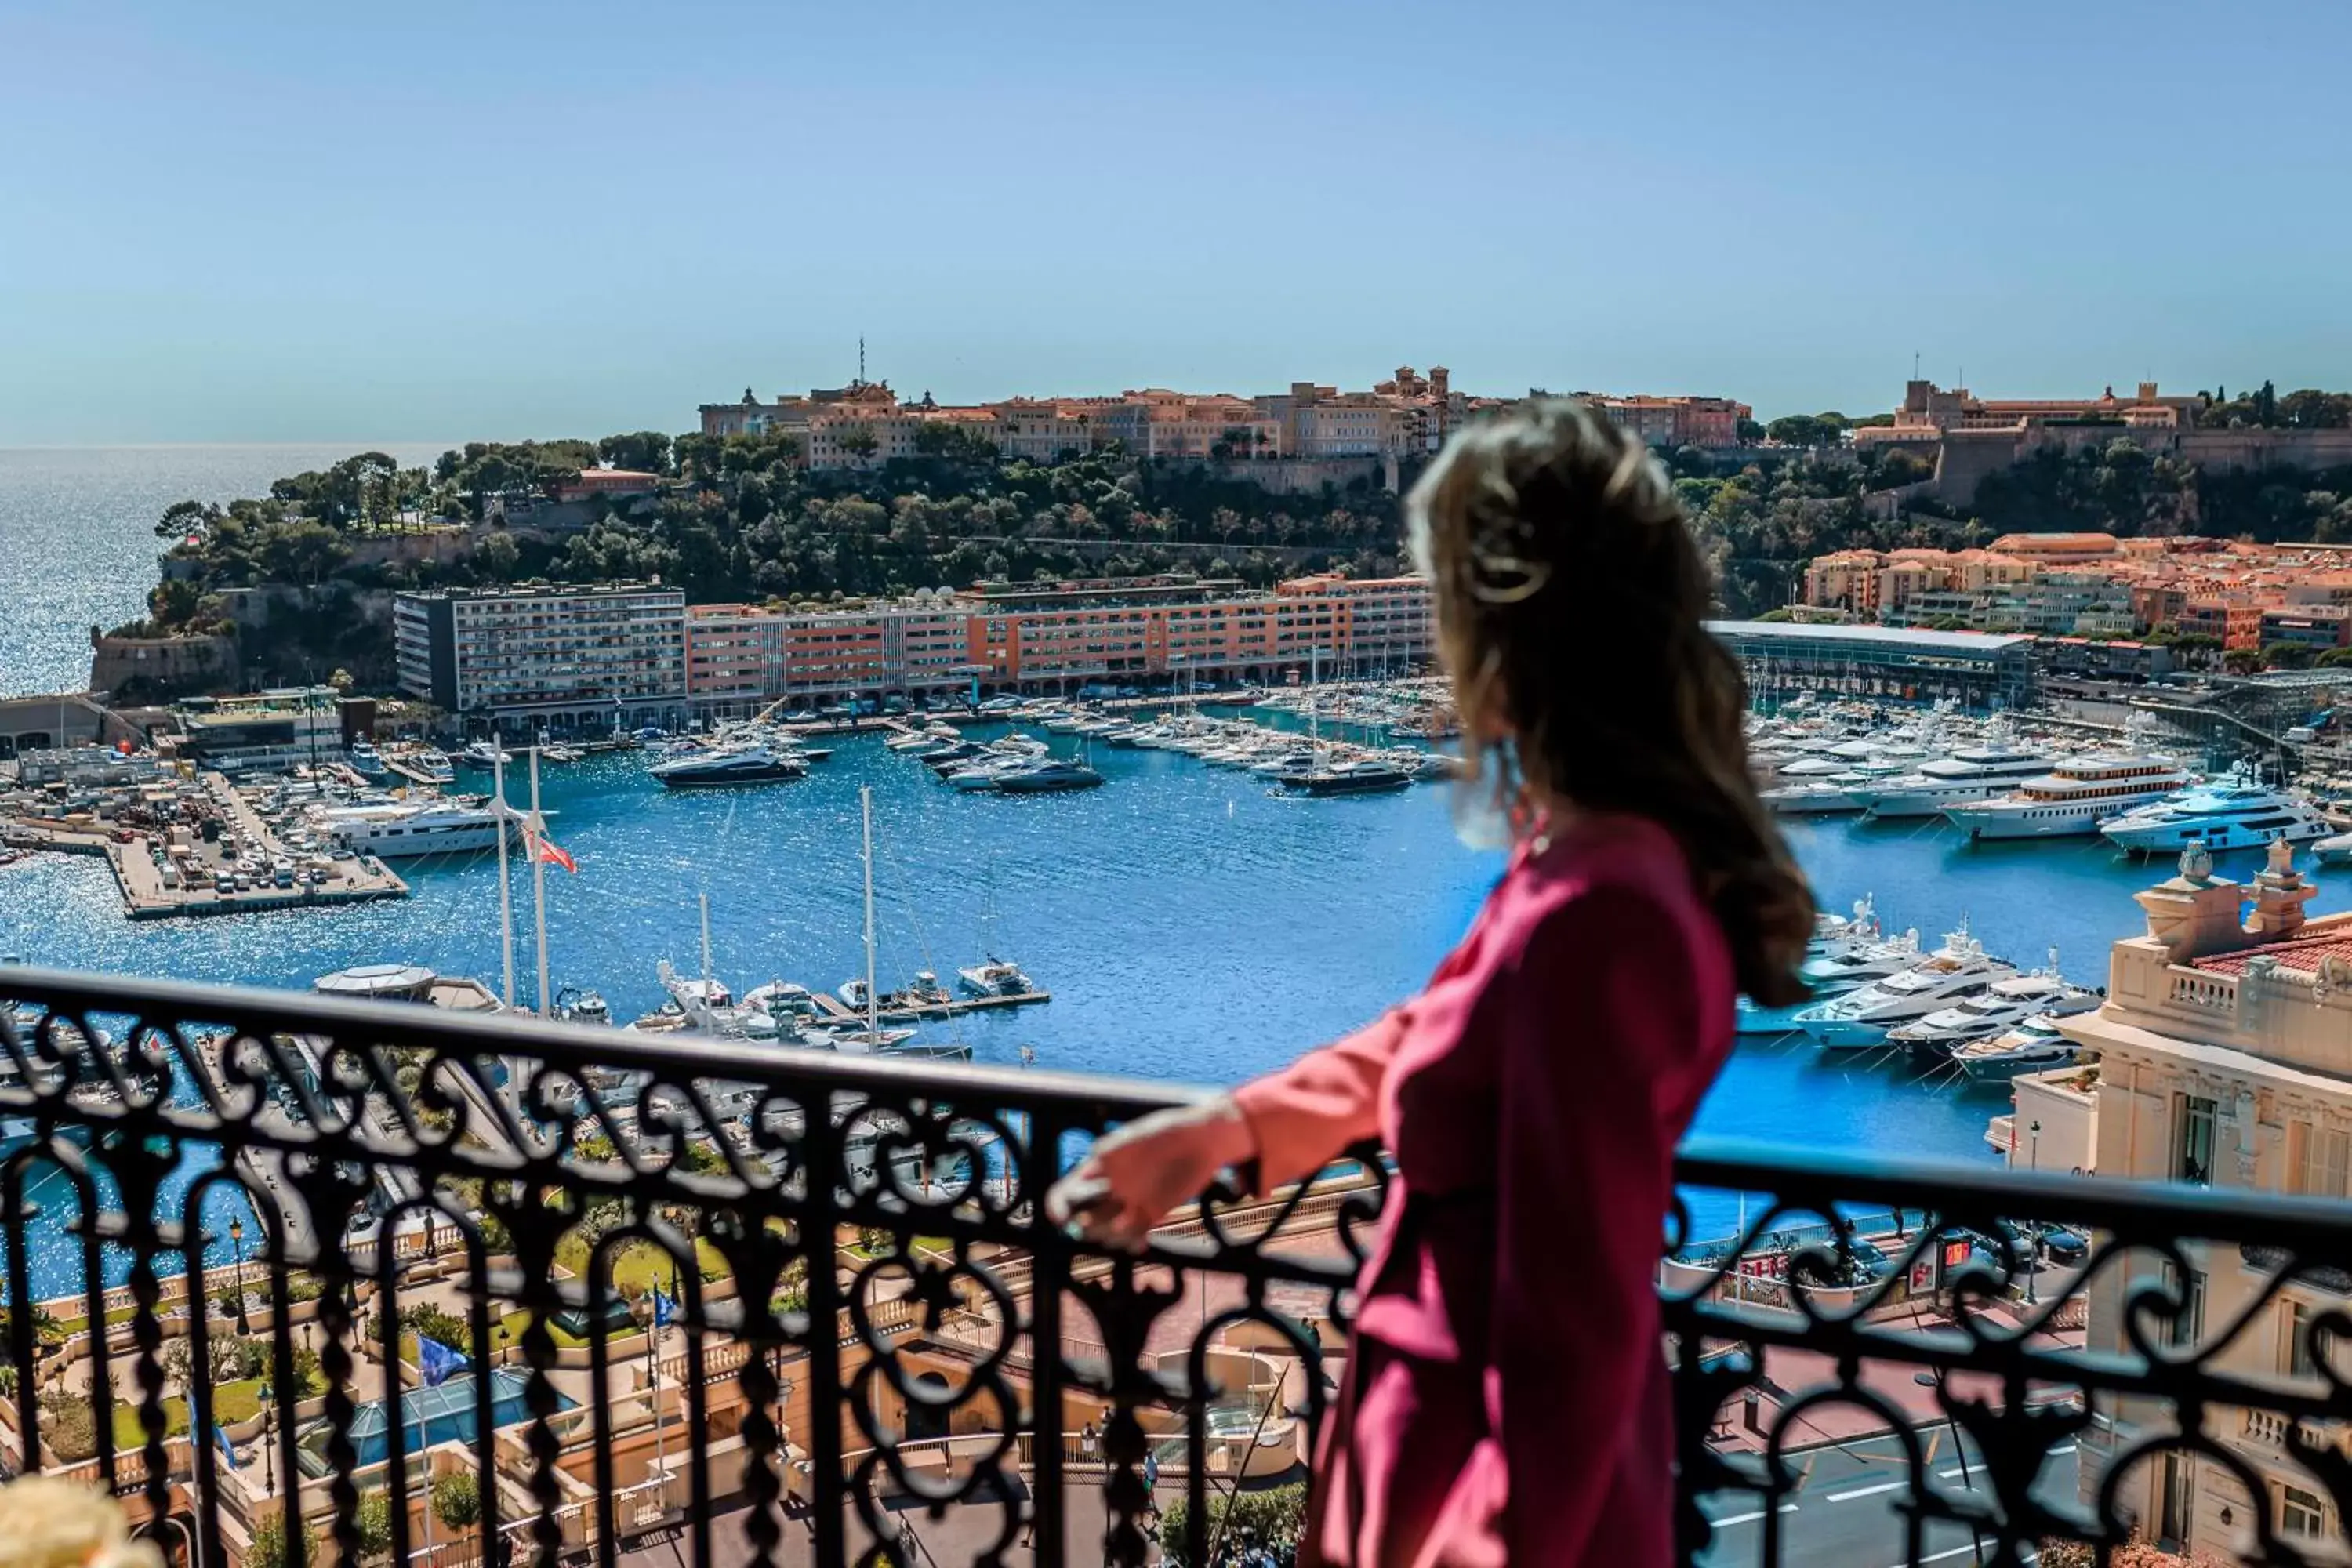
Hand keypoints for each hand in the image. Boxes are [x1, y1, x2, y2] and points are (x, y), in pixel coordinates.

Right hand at [1044, 1097, 1256, 1251]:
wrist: (1203, 1141)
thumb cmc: (1169, 1130)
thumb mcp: (1140, 1134)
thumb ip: (1117, 1145)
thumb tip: (1095, 1154)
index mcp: (1101, 1167)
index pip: (1067, 1190)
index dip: (1058, 1206)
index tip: (1061, 1220)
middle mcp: (1112, 1187)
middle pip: (1086, 1218)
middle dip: (1087, 1226)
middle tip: (1098, 1225)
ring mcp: (1131, 1202)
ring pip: (1109, 1232)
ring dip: (1110, 1239)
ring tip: (1123, 1233)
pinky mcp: (1153, 1213)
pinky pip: (1135, 1236)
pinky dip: (1133, 1243)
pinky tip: (1140, 1243)